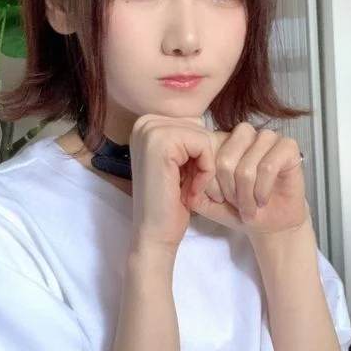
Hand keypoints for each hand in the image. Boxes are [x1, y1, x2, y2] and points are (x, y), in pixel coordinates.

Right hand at [129, 115, 216, 252]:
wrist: (155, 233)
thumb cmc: (171, 203)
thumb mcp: (180, 163)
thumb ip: (187, 138)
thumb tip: (202, 117)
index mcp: (146, 124)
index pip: (194, 125)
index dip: (199, 156)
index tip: (185, 180)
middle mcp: (144, 122)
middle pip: (199, 129)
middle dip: (203, 161)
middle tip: (188, 187)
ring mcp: (149, 130)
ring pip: (203, 137)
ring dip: (205, 168)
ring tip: (189, 189)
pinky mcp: (160, 142)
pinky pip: (203, 146)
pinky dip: (205, 171)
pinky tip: (191, 190)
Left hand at [191, 122, 308, 235]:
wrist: (270, 223)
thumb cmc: (241, 208)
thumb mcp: (208, 202)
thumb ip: (193, 189)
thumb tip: (185, 180)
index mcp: (223, 139)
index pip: (208, 154)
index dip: (211, 183)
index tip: (219, 200)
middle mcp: (245, 135)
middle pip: (226, 159)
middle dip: (229, 190)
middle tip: (236, 205)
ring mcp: (268, 138)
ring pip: (248, 165)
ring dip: (246, 193)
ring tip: (249, 206)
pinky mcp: (288, 147)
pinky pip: (269, 167)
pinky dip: (262, 190)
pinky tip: (262, 200)